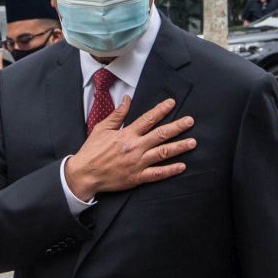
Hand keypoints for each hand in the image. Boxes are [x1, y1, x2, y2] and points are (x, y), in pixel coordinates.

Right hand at [64, 96, 195, 200]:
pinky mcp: (137, 177)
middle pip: (161, 134)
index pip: (148, 119)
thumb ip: (117, 114)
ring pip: (163, 153)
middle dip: (177, 127)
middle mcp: (135, 147)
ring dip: (179, 147)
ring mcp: (137, 163)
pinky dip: (170, 170)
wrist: (85, 174)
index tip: (172, 103)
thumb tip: (126, 100)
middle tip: (190, 121)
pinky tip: (182, 166)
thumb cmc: (92, 151)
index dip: (161, 110)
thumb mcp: (102, 128)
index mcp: (126, 134)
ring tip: (192, 142)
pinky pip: (157, 174)